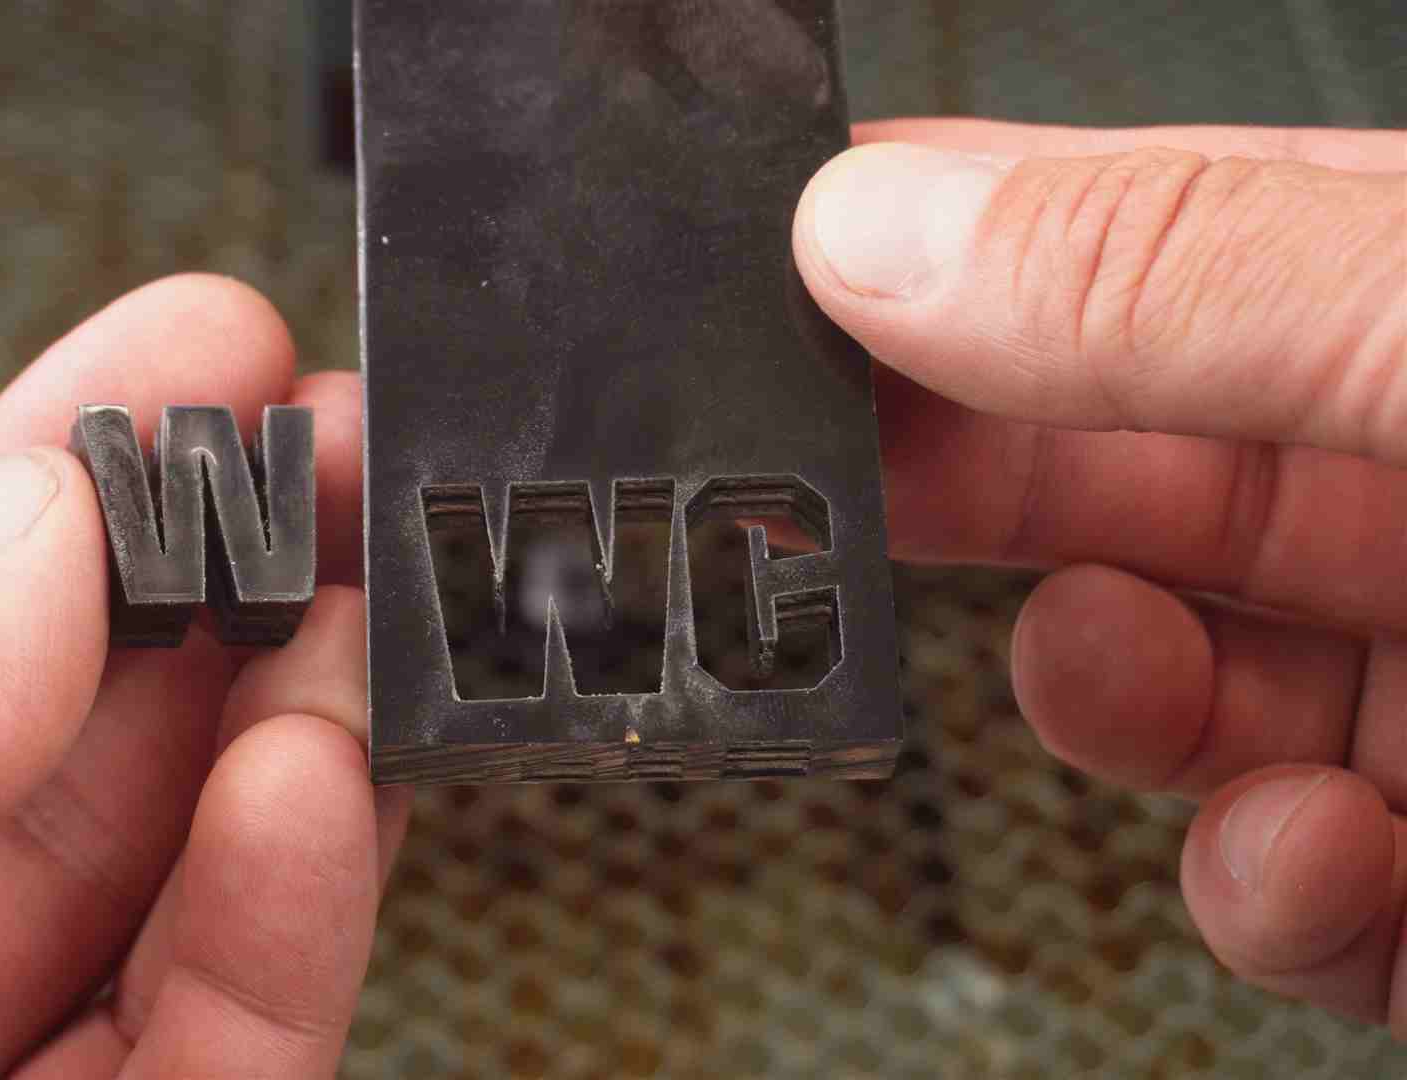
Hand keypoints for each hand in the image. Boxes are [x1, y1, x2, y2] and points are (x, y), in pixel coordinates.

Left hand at [0, 275, 408, 1077]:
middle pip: (69, 763)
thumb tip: (45, 535)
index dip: (59, 489)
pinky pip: (217, 1070)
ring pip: (173, 915)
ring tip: (352, 603)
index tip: (185, 368)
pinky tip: (310, 787)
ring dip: (283, 737)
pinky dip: (287, 923)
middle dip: (213, 588)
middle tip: (323, 458)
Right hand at [796, 119, 1405, 1027]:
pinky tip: (1303, 852)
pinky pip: (1285, 882)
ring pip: (1178, 681)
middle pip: (1121, 459)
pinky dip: (1260, 887)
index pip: (1149, 226)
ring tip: (1106, 669)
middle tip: (819, 485)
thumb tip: (877, 235)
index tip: (785, 270)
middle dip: (971, 480)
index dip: (960, 237)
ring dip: (1112, 694)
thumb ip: (1187, 282)